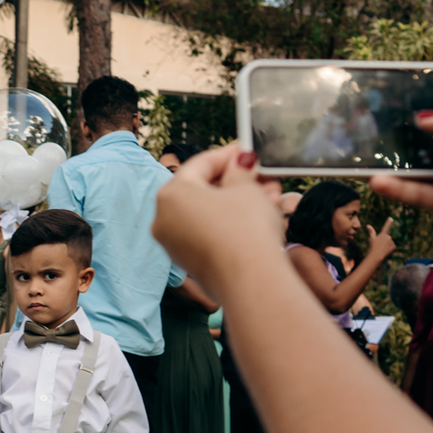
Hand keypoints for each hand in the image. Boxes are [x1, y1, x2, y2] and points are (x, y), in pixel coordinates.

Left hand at [152, 144, 283, 300]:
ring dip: (236, 203)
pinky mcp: (188, 263)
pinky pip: (207, 233)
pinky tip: (256, 219)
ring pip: (207, 213)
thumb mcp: (246, 189)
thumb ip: (240, 171)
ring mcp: (173, 244)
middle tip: (262, 176)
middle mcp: (163, 219)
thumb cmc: (246, 229)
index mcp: (170, 193)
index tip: (247, 151)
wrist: (251, 281)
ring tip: (269, 196)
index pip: (200, 163)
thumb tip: (240, 164)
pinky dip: (227, 224)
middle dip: (236, 182)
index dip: (229, 155)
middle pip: (202, 190)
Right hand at [365, 220, 395, 263]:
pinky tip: (385, 251)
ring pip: (389, 242)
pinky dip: (389, 248)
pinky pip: (392, 246)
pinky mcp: (394, 246)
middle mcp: (388, 237)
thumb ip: (371, 231)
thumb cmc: (373, 247)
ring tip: (382, 249)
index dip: (388, 222)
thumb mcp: (371, 239)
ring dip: (387, 245)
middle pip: (387, 237)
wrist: (376, 256)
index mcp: (383, 234)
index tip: (391, 218)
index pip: (386, 226)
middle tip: (379, 245)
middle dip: (384, 241)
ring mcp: (391, 241)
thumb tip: (368, 225)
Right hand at [370, 101, 432, 238]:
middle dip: (395, 134)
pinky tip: (379, 181)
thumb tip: (423, 118)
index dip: (419, 104)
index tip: (389, 96)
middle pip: (422, 140)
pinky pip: (419, 195)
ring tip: (362, 156)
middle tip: (363, 127)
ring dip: (388, 163)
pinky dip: (397, 189)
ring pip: (415, 168)